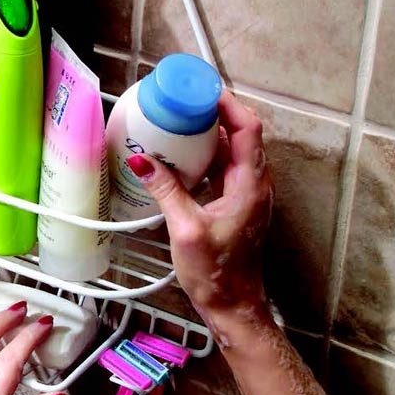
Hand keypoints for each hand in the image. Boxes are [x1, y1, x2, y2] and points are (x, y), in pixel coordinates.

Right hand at [127, 91, 273, 324]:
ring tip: (177, 120)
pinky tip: (179, 156)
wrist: (233, 306)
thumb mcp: (186, 229)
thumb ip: (166, 190)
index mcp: (250, 185)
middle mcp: (253, 184)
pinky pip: (222, 167)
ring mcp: (246, 194)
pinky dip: (203, 154)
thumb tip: (141, 159)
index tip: (200, 88)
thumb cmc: (216, 274)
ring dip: (208, 133)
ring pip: (231, 149)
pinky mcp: (235, 203)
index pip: (248, 128)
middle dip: (213, 111)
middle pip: (241, 133)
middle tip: (182, 99)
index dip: (227, 103)